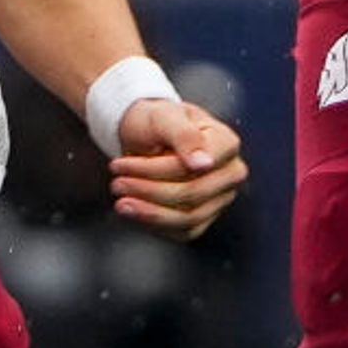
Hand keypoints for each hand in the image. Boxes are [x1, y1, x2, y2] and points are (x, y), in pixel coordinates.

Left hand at [110, 96, 245, 241]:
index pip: (193, 167)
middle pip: (191, 194)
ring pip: (187, 218)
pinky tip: (134, 210)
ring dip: (148, 212)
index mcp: (226, 144)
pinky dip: (154, 223)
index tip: (119, 165)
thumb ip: (184, 135)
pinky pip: (182, 231)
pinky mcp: (205, 217)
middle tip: (116, 182)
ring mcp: (220, 198)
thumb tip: (204, 164)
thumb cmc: (156, 122)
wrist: (146, 135)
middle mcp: (230, 173)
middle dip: (147, 190)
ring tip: (120, 200)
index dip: (154, 170)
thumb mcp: (163, 116)